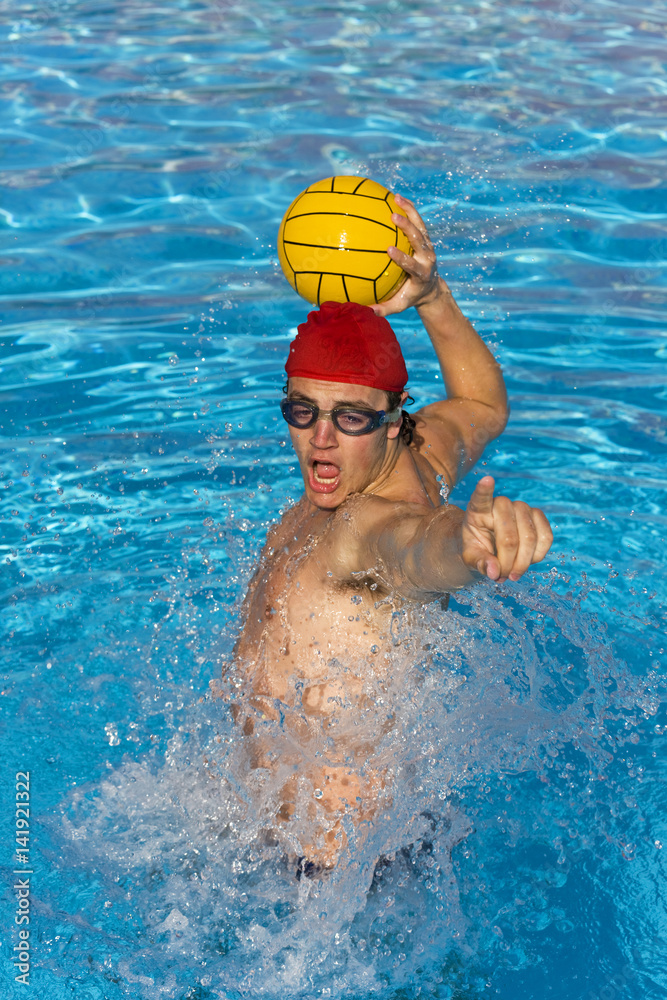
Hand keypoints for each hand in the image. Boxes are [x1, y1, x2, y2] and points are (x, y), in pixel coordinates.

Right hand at [371, 194, 444, 316]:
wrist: (430, 287)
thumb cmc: (410, 296)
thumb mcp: (400, 305)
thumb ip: (385, 309)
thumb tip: (366, 311)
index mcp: (421, 273)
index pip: (412, 264)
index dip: (402, 257)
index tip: (389, 249)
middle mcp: (427, 257)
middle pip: (419, 239)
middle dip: (407, 228)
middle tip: (393, 217)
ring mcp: (428, 246)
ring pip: (420, 225)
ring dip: (409, 211)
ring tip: (396, 198)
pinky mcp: (426, 238)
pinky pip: (418, 220)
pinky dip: (409, 208)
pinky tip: (396, 197)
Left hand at [461, 476, 552, 581]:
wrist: (491, 547)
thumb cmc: (477, 548)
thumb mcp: (470, 558)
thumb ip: (479, 563)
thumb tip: (493, 571)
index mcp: (478, 510)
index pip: (481, 498)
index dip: (484, 490)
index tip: (486, 480)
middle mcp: (501, 503)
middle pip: (510, 538)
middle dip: (507, 563)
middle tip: (501, 576)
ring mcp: (522, 507)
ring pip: (530, 539)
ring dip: (523, 563)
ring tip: (511, 574)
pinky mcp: (538, 516)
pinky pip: (546, 538)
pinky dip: (538, 556)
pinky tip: (526, 560)